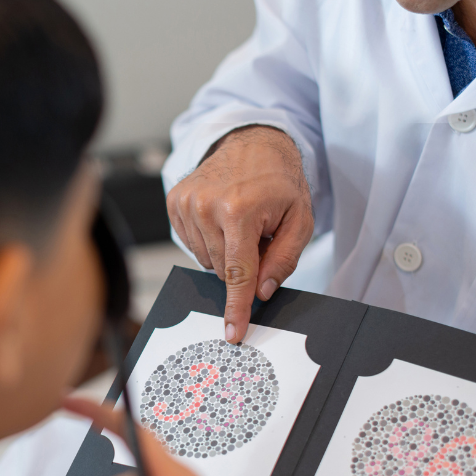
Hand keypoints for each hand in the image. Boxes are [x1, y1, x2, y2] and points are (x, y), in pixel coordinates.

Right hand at [165, 126, 312, 343]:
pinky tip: (222, 219)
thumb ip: (284, 260)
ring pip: (206, 260)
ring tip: (240, 223)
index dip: (237, 307)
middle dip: (243, 263)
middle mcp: (206, 206)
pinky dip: (210, 240)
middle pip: (223, 269)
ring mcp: (186, 203)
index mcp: (239, 210)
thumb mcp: (300, 220)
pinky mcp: (175, 202)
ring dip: (225, 251)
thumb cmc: (279, 182)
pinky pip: (192, 245)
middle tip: (258, 236)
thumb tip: (262, 291)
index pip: (238, 273)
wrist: (253, 142)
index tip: (232, 332)